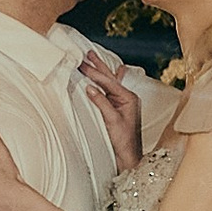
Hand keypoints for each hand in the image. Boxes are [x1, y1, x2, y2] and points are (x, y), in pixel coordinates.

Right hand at [76, 49, 141, 168]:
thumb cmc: (123, 141)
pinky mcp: (117, 108)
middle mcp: (127, 98)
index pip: (108, 82)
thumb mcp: (112, 120)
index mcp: (129, 98)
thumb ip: (101, 102)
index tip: (82, 65)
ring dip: (99, 71)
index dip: (95, 74)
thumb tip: (89, 87)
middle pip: (110, 78)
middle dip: (98, 66)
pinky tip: (102, 75)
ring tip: (91, 58)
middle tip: (87, 53)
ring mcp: (122, 102)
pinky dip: (101, 82)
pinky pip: (107, 91)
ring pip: (108, 82)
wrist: (128, 157)